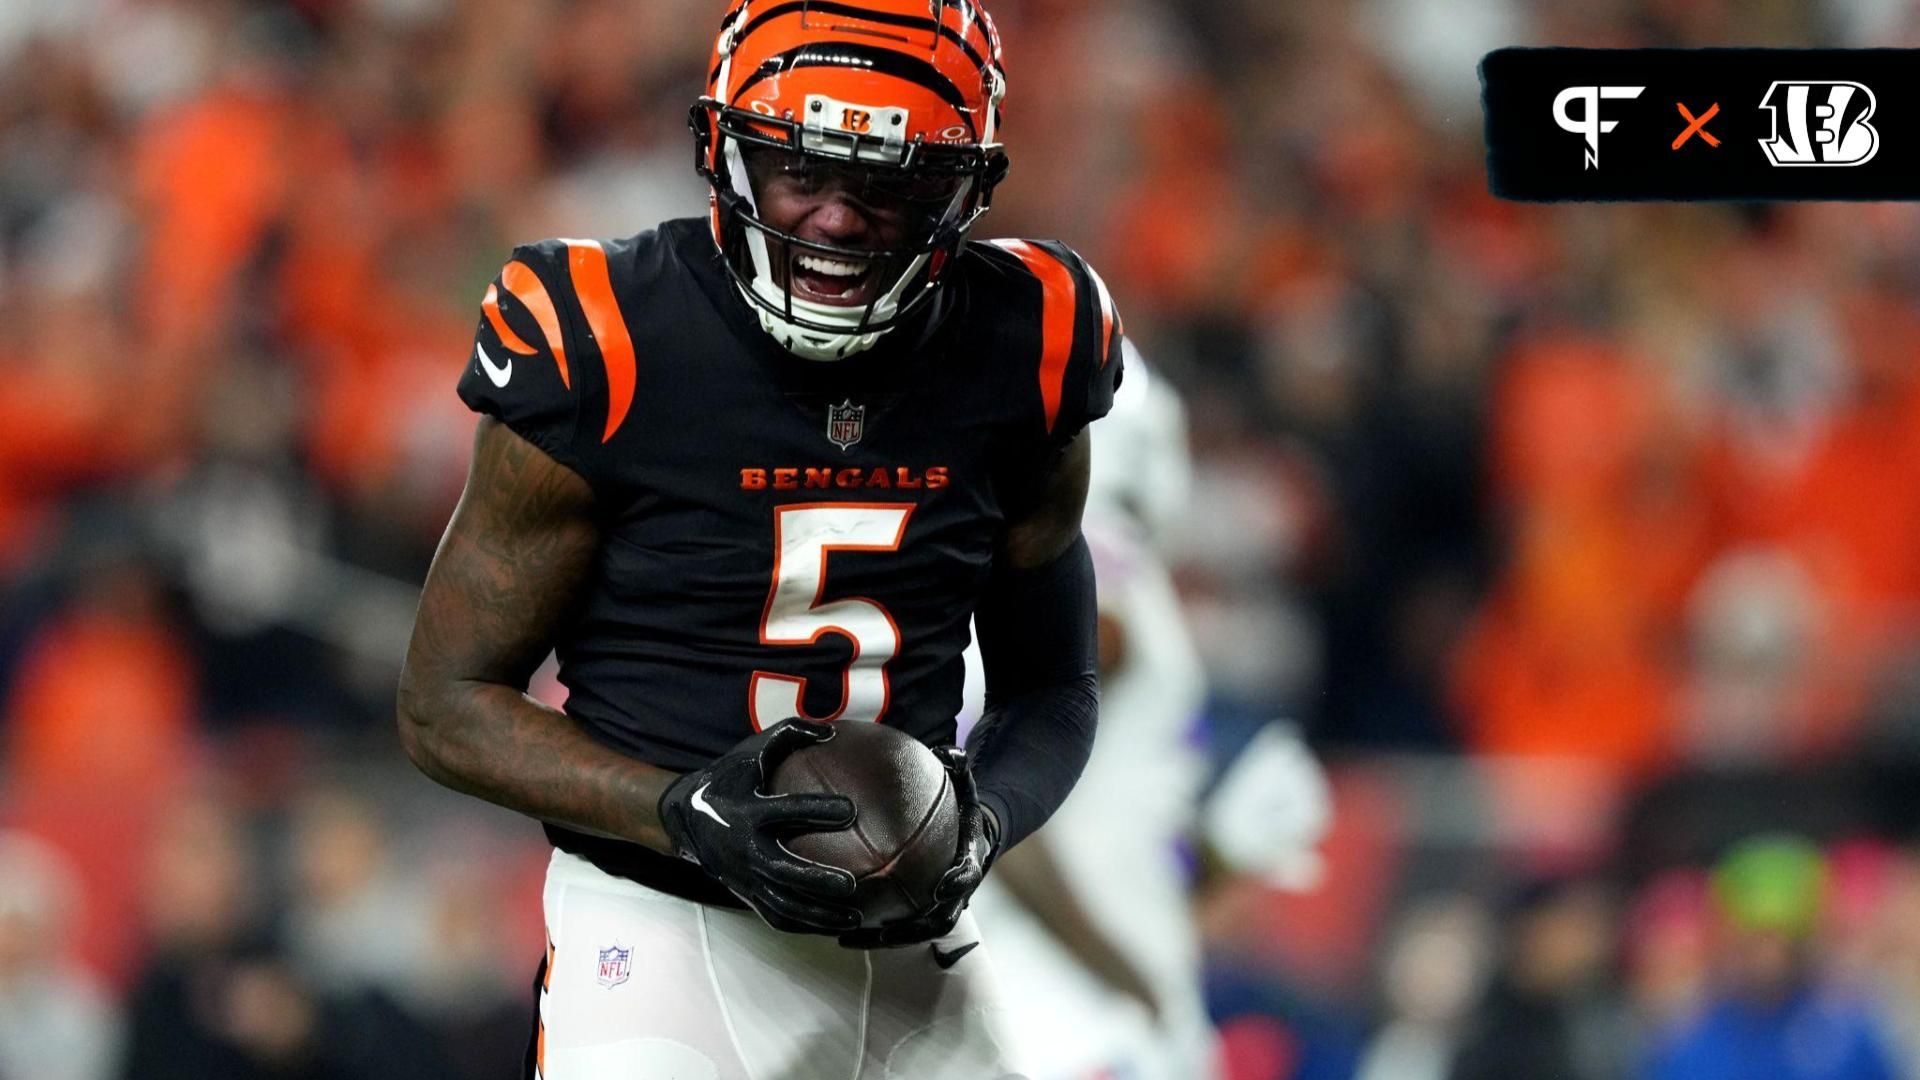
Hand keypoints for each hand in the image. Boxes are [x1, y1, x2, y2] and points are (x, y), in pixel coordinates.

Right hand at [658, 717, 860, 933]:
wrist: (685, 818)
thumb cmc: (729, 778)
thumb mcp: (752, 751)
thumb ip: (790, 734)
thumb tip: (833, 730)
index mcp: (748, 811)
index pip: (786, 811)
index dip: (817, 810)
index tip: (851, 810)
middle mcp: (745, 848)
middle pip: (784, 870)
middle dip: (816, 880)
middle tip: (850, 885)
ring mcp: (745, 876)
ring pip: (783, 903)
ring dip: (818, 914)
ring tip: (854, 917)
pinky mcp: (746, 893)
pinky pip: (777, 916)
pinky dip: (806, 925)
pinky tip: (836, 927)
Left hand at [839, 745, 995, 948]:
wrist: (969, 838)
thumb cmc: (960, 808)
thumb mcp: (964, 785)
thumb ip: (958, 768)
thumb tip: (949, 750)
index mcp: (968, 862)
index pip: (967, 876)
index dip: (957, 883)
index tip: (941, 887)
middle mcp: (954, 894)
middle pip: (937, 921)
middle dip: (911, 930)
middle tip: (884, 930)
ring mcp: (936, 909)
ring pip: (911, 933)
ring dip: (881, 940)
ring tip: (845, 938)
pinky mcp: (916, 914)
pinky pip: (891, 926)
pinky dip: (866, 931)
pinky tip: (832, 927)